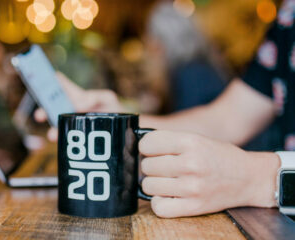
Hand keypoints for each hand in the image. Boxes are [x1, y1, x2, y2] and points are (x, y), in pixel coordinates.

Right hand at [35, 72, 124, 140]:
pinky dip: (61, 139)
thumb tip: (80, 103)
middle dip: (45, 111)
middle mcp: (74, 110)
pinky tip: (58, 141)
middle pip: (56, 109)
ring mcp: (76, 124)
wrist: (126, 129)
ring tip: (51, 134)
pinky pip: (67, 137)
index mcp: (80, 98)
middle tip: (39, 115)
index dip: (53, 84)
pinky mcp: (79, 137)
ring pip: (60, 125)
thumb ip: (95, 97)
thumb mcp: (108, 98)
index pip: (64, 88)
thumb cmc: (116, 110)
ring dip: (54, 129)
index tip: (42, 80)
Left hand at [139, 130, 279, 217]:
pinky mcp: (194, 207)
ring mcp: (192, 187)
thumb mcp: (196, 138)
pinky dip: (159, 202)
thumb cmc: (218, 156)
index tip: (151, 150)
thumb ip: (168, 140)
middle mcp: (191, 164)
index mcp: (190, 142)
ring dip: (154, 183)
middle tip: (163, 167)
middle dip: (151, 166)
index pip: (147, 144)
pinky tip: (168, 195)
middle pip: (146, 166)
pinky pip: (158, 207)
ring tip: (166, 181)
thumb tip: (138, 147)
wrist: (248, 177)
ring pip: (148, 186)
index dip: (146, 147)